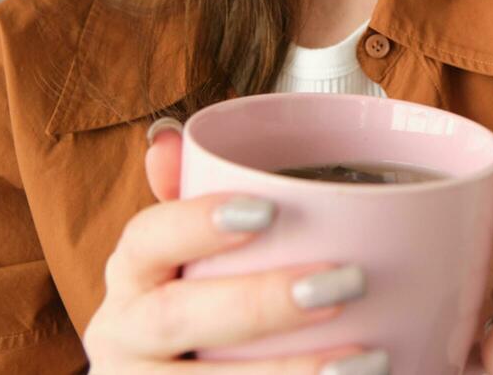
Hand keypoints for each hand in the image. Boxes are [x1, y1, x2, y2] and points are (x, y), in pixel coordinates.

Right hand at [82, 118, 388, 372]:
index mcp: (132, 276)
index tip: (266, 212)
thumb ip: (191, 196)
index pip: (147, 239)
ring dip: (288, 374)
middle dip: (262, 303)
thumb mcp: (189, 253)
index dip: (197, 223)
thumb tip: (167, 140)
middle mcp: (124, 335)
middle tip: (345, 282)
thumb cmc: (198, 307)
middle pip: (179, 318)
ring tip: (368, 360)